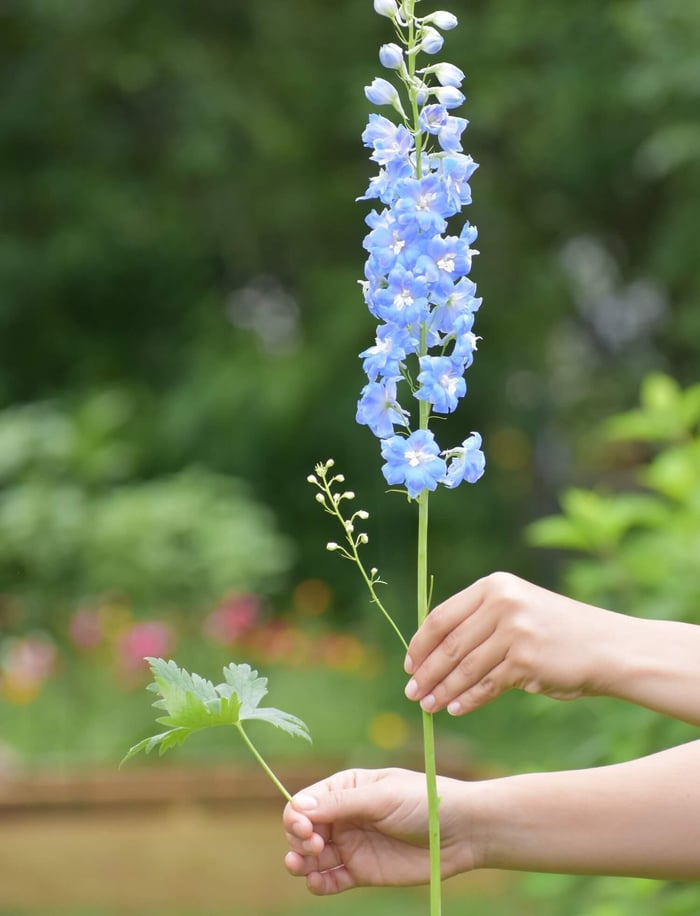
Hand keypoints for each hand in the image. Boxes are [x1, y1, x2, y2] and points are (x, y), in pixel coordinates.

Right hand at [283, 767, 476, 893]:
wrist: (460, 832)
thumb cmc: (423, 801)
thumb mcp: (382, 796)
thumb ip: (342, 803)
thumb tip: (299, 806)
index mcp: (346, 788)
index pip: (306, 801)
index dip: (297, 815)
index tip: (304, 827)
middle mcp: (344, 816)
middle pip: (304, 830)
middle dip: (299, 838)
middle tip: (313, 845)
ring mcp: (351, 845)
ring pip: (312, 857)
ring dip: (300, 862)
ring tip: (305, 865)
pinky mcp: (361, 872)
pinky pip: (330, 880)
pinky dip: (318, 884)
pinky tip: (317, 883)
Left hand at [404, 572, 626, 714]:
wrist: (606, 647)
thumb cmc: (556, 632)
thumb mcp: (517, 610)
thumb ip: (479, 621)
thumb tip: (431, 653)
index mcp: (494, 586)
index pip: (441, 616)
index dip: (420, 644)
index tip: (409, 664)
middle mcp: (502, 603)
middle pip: (449, 644)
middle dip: (426, 672)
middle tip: (412, 693)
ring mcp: (514, 631)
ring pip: (464, 668)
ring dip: (442, 691)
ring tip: (428, 706)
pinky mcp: (525, 660)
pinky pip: (485, 685)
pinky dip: (467, 700)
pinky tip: (455, 709)